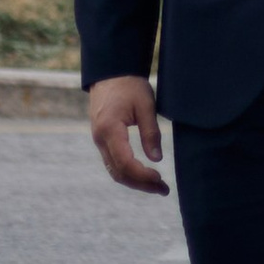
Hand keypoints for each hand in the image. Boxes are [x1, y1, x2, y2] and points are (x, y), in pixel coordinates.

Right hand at [85, 73, 167, 192]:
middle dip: (141, 184)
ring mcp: (99, 140)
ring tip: (157, 186)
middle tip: (164, 190)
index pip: (125, 162)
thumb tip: (156, 159)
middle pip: (118, 172)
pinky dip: (128, 173)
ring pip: (114, 171)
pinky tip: (144, 175)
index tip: (160, 179)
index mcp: (110, 129)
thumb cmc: (130, 85)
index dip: (142, 175)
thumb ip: (151, 133)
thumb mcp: (146, 105)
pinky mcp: (102, 140)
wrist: (110, 73)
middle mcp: (100, 138)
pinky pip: (113, 163)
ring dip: (135, 181)